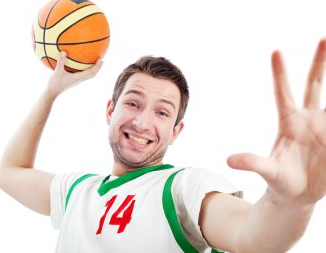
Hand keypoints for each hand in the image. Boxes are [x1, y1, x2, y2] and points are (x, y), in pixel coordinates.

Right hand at [47, 51, 102, 97]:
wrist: (52, 93)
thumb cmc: (55, 83)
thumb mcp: (57, 71)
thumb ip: (60, 61)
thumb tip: (63, 52)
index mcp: (78, 78)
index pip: (91, 72)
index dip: (97, 66)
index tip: (101, 60)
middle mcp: (79, 80)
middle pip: (92, 75)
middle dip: (98, 68)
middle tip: (101, 60)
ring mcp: (77, 81)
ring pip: (88, 76)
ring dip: (93, 70)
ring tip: (95, 63)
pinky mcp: (73, 81)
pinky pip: (82, 75)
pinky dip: (86, 70)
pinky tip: (81, 66)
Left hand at [227, 39, 325, 206]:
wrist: (298, 195)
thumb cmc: (280, 182)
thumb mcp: (267, 172)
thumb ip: (252, 163)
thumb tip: (228, 161)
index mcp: (289, 124)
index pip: (283, 94)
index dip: (280, 74)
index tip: (275, 52)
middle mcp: (307, 120)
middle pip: (314, 85)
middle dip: (319, 62)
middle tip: (323, 38)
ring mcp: (323, 127)